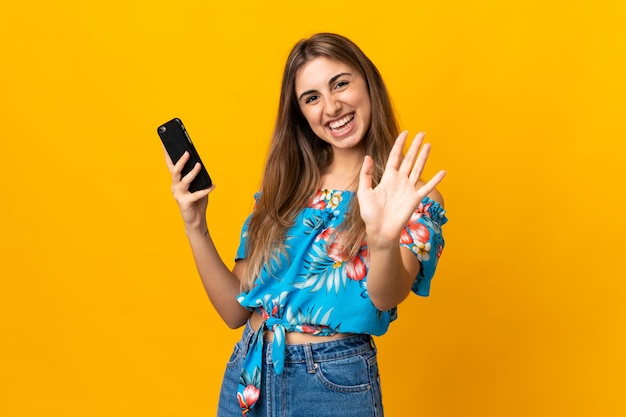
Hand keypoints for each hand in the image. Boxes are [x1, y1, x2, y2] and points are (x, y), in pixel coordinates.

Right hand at [164, 147, 213, 230]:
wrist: (196, 220)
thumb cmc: (197, 202)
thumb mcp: (198, 186)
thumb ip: (198, 176)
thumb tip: (199, 164)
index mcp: (176, 182)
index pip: (171, 166)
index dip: (167, 155)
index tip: (165, 143)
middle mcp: (175, 187)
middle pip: (175, 172)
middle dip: (181, 161)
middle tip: (187, 153)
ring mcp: (179, 195)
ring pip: (184, 181)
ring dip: (192, 173)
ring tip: (199, 165)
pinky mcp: (185, 203)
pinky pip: (196, 194)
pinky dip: (205, 190)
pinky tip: (212, 186)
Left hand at [357, 131, 445, 247]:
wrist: (379, 230)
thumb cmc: (370, 214)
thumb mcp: (364, 192)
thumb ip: (366, 174)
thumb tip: (367, 156)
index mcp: (387, 178)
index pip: (395, 157)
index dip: (400, 144)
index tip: (405, 133)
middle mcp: (399, 181)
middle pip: (409, 159)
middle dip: (415, 146)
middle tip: (422, 133)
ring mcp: (408, 189)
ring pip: (418, 168)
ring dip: (424, 157)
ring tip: (429, 145)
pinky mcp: (415, 199)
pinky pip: (427, 187)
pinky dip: (435, 180)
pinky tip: (443, 172)